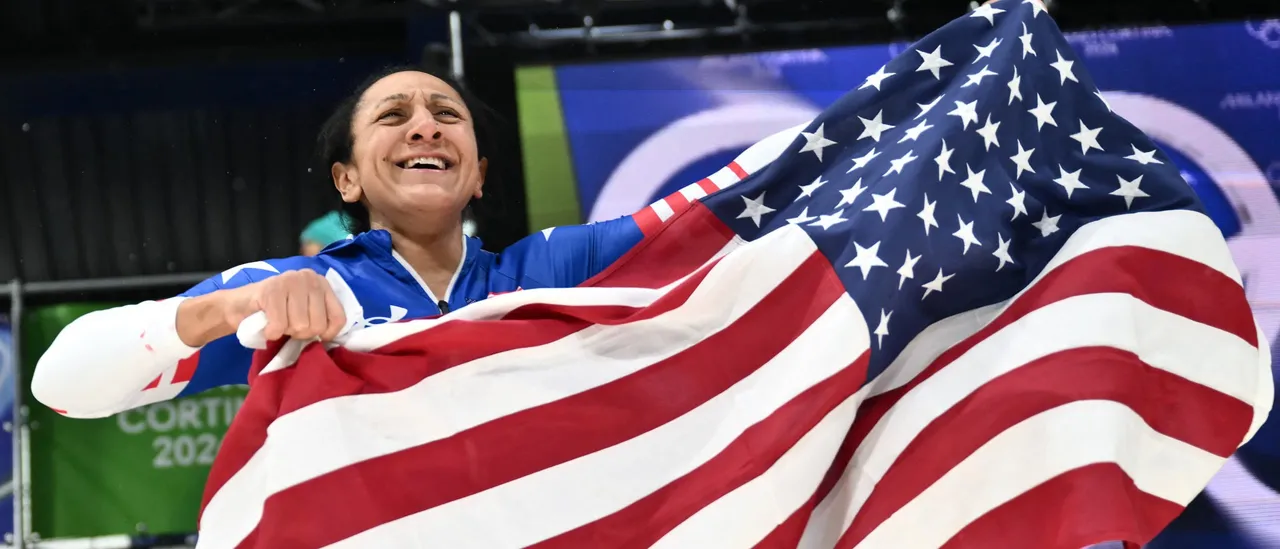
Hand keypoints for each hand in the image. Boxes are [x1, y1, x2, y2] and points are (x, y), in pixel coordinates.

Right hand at [220, 270, 347, 342]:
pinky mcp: (272, 289)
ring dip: (285, 331)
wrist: (239, 306)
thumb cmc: (277, 312)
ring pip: (300, 325)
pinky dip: (271, 333)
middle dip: (301, 333)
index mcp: (322, 284)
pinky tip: (267, 326)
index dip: (327, 334)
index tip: (314, 336)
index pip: (338, 318)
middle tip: (288, 325)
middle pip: (318, 325)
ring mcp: (291, 281)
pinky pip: (280, 325)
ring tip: (278, 322)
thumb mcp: (306, 312)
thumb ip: (321, 319)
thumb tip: (329, 338)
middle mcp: (310, 278)